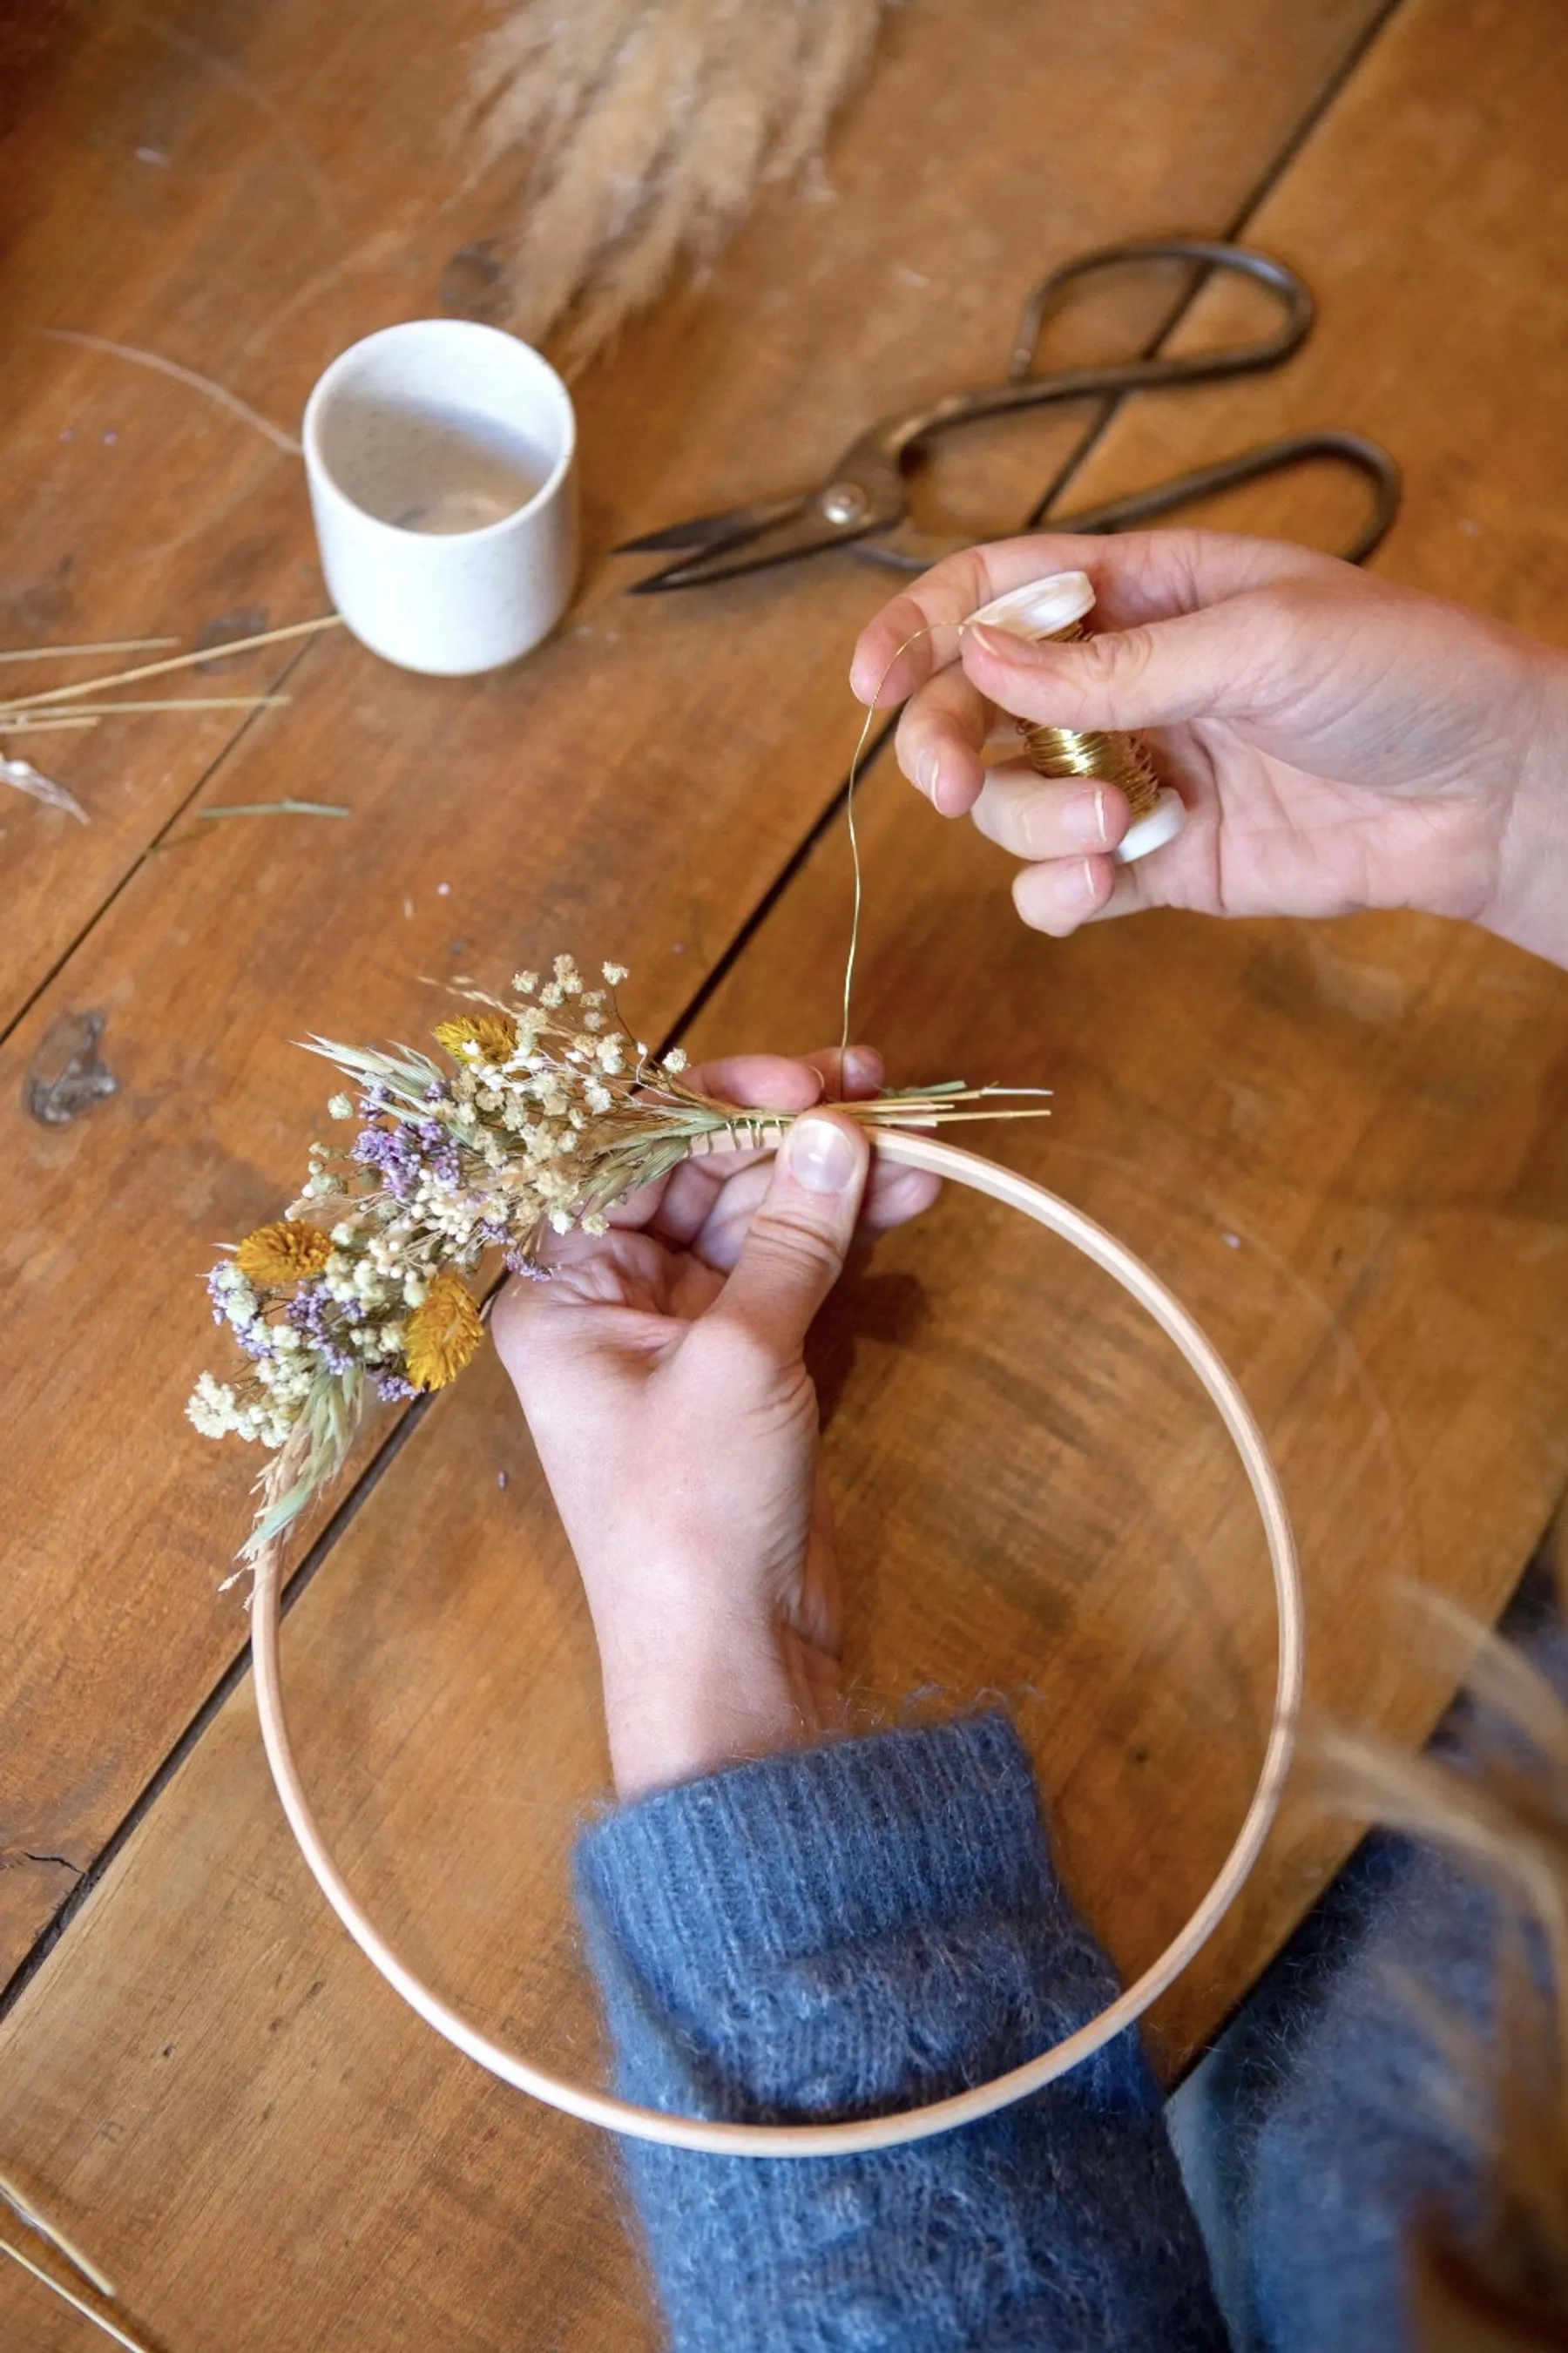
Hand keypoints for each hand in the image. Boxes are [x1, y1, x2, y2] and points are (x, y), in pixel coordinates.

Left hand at [492, 1046, 938, 1799]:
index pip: (630, 1152)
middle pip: (701, 1176)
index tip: (806, 1079)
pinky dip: (847, 1234)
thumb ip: (791, 1235)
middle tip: (882, 1092)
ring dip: (835, 1178)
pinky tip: (906, 1198)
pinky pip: (794, 1269)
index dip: (718, 1101)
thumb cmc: (692, 1515)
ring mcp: (686, 1330)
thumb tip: (836, 1128)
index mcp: (564, 1286)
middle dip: (793, 1133)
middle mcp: (615, 1297)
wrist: (731, 1659)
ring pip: (759, 1218)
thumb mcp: (741, 1360)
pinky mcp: (749, 1365)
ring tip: (923, 1141)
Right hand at [850, 530, 1567, 966]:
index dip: (919, 627)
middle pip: (977, 706)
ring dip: (1036, 826)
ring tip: (1121, 832)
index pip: (996, 591)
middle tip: (960, 786)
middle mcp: (1122, 679)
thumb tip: (981, 653)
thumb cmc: (1406, 673)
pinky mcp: (1164, 860)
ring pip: (1015, 805)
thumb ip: (1115, 660)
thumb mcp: (1261, 637)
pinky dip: (1059, 897)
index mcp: (1144, 590)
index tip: (866, 680)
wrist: (1494, 790)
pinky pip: (1065, 887)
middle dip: (950, 746)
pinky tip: (1102, 889)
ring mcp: (1137, 772)